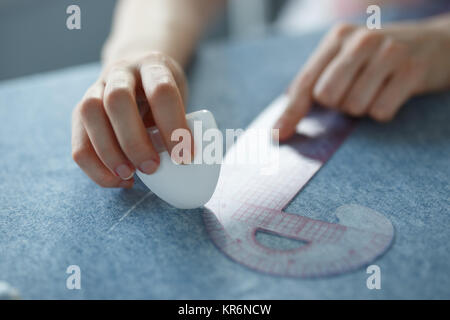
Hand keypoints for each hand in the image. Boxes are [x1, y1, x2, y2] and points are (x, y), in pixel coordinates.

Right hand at [71, 52, 190, 187]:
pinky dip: (95, 167)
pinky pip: (78, 142)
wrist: (137, 73)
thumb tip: (187, 164)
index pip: (161, 91)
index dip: (174, 126)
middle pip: (117, 99)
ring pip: (89, 114)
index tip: (185, 156)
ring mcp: (95, 88)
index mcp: (152, 66)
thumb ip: (181, 125)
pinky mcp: (80, 112)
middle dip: (134, 140)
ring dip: (108, 152)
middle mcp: (120, 72)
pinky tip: (118, 180)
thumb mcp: (179, 100)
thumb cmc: (164, 95)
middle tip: (151, 167)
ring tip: (129, 176)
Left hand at [275, 21, 449, 139]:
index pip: (306, 83)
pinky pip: (380, 112)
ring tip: (377, 87)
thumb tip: (282, 125)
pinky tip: (393, 91)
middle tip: (357, 89)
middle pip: (327, 97)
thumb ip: (315, 84)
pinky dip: (384, 110)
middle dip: (338, 104)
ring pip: (354, 107)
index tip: (277, 137)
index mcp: (338, 37)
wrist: (437, 44)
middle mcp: (361, 40)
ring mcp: (388, 53)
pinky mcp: (411, 70)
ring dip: (363, 106)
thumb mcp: (346, 59)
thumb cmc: (379, 59)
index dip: (290, 113)